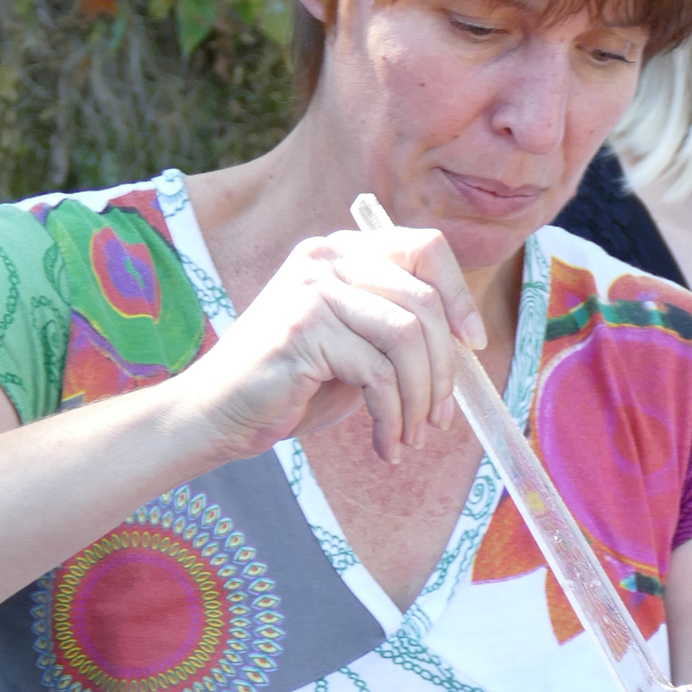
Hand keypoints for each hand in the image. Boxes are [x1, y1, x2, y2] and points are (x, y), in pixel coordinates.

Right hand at [180, 224, 487, 465]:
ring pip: (406, 337)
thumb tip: (466, 345)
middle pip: (423, 300)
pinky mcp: (303, 328)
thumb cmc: (292, 385)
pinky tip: (386, 444)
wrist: (219, 413)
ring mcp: (313, 288)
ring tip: (411, 435)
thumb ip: (398, 329)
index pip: (425, 246)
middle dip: (443, 369)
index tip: (472, 345)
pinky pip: (377, 374)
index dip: (459, 296)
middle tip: (439, 418)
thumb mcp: (356, 346)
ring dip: (420, 398)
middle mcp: (328, 257)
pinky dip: (393, 417)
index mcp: (343, 251)